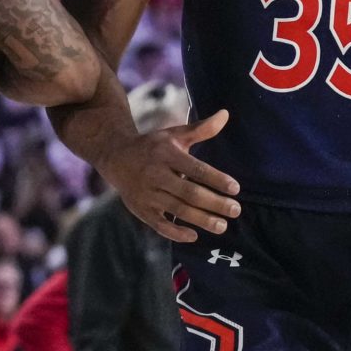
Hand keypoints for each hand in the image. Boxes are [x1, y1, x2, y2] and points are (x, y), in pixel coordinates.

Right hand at [98, 110, 240, 242]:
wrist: (115, 156)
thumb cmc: (152, 146)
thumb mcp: (174, 135)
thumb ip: (201, 129)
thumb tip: (225, 114)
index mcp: (166, 155)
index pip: (195, 169)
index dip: (216, 180)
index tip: (236, 189)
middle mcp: (155, 175)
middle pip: (189, 193)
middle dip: (214, 203)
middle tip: (235, 210)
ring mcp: (147, 194)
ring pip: (177, 209)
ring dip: (201, 219)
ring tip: (222, 226)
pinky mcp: (140, 209)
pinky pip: (159, 224)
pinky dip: (175, 232)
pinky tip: (194, 235)